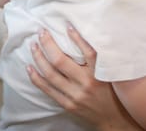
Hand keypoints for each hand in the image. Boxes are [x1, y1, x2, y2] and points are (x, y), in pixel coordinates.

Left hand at [27, 26, 141, 130]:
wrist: (114, 119)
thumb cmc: (115, 94)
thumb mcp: (113, 75)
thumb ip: (102, 60)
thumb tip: (89, 38)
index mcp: (100, 73)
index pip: (88, 51)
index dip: (76, 37)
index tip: (67, 26)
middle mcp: (86, 83)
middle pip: (61, 61)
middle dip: (48, 44)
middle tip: (41, 32)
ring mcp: (75, 95)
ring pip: (51, 74)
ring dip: (39, 58)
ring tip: (33, 46)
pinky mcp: (67, 104)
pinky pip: (48, 89)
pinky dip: (37, 78)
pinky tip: (30, 68)